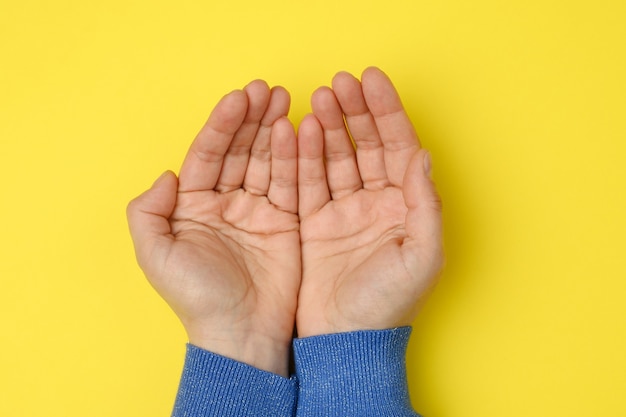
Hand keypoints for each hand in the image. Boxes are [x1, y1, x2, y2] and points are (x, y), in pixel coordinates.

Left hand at [127, 81, 299, 375]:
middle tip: (267, 89)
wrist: (241, 332)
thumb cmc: (196, 297)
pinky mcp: (286, 221)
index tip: (238, 98)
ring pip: (266, 160)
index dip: (222, 125)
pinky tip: (299, 131)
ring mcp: (257, 210)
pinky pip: (291, 182)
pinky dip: (295, 157)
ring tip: (286, 99)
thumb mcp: (155, 255)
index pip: (208, 154)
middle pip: (239, 149)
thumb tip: (166, 175)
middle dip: (252, 118)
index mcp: (193, 206)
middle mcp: (225, 203)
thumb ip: (148, 212)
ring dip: (275, 129)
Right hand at [296, 67, 442, 336]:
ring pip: (336, 157)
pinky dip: (303, 157)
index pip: (398, 147)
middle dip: (355, 112)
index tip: (371, 80)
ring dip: (327, 127)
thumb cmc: (388, 305)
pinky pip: (308, 181)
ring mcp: (344, 211)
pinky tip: (298, 132)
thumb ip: (425, 204)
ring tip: (318, 99)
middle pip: (366, 145)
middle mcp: (376, 203)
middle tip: (339, 83)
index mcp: (405, 207)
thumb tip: (423, 156)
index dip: (387, 112)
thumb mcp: (421, 256)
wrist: (345, 340)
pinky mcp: (314, 223)